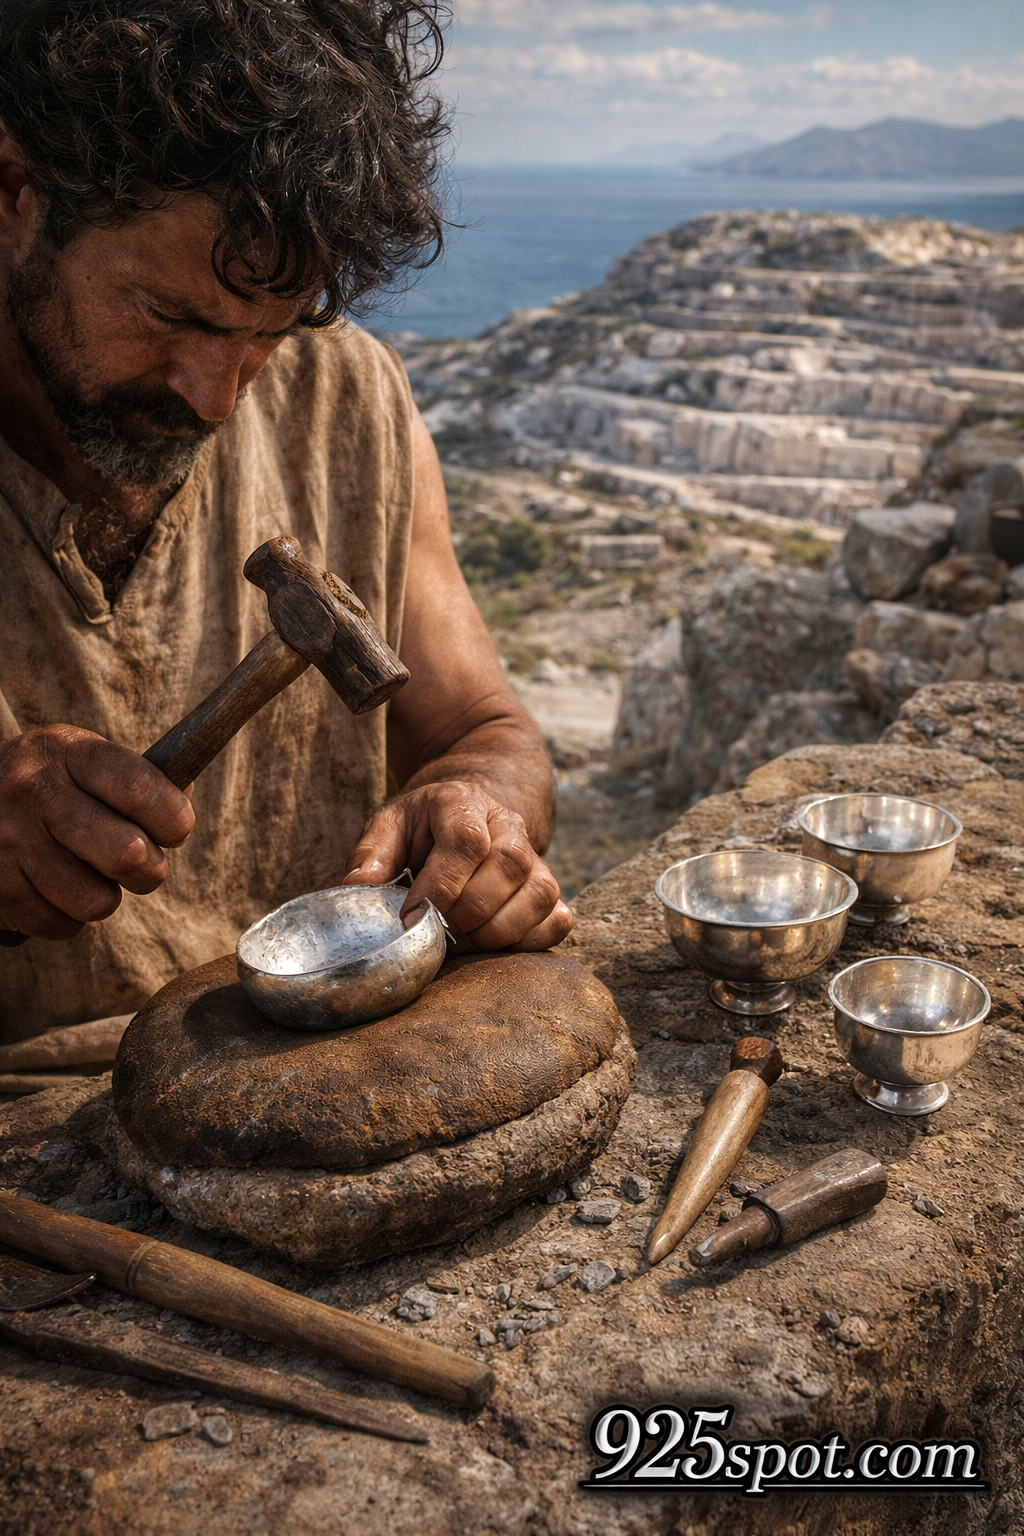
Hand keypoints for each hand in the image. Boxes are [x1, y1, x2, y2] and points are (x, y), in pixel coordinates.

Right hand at [0, 725, 194, 939]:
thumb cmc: (50, 790)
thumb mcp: (85, 763)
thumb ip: (138, 779)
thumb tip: (183, 797)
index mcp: (66, 751)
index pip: (140, 788)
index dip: (174, 820)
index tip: (175, 830)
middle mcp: (33, 789)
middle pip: (128, 854)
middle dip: (150, 870)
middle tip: (140, 864)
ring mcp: (9, 838)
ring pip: (98, 900)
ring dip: (104, 897)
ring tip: (86, 874)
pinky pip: (62, 924)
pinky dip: (67, 917)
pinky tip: (52, 889)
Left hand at [343, 780, 572, 950]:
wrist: (466, 814)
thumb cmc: (422, 826)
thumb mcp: (390, 825)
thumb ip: (371, 854)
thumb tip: (355, 888)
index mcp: (464, 803)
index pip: (466, 840)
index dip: (441, 883)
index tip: (414, 913)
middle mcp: (508, 825)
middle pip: (508, 866)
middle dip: (469, 910)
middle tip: (438, 930)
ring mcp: (535, 857)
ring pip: (539, 892)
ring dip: (499, 929)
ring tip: (463, 940)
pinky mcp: (549, 889)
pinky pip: (558, 918)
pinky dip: (532, 940)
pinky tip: (496, 945)